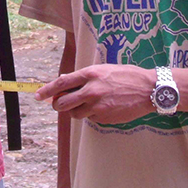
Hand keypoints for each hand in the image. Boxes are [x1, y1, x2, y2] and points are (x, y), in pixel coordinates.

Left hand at [36, 64, 155, 123]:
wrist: (148, 89)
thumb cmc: (126, 76)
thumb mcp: (104, 69)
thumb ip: (85, 76)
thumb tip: (66, 82)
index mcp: (90, 74)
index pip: (61, 83)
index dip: (47, 90)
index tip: (38, 95)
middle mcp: (91, 90)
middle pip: (63, 103)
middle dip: (58, 104)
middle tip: (60, 103)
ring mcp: (98, 105)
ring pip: (75, 113)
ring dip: (76, 110)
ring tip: (88, 103)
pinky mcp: (105, 117)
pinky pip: (90, 118)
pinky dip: (91, 114)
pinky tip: (103, 107)